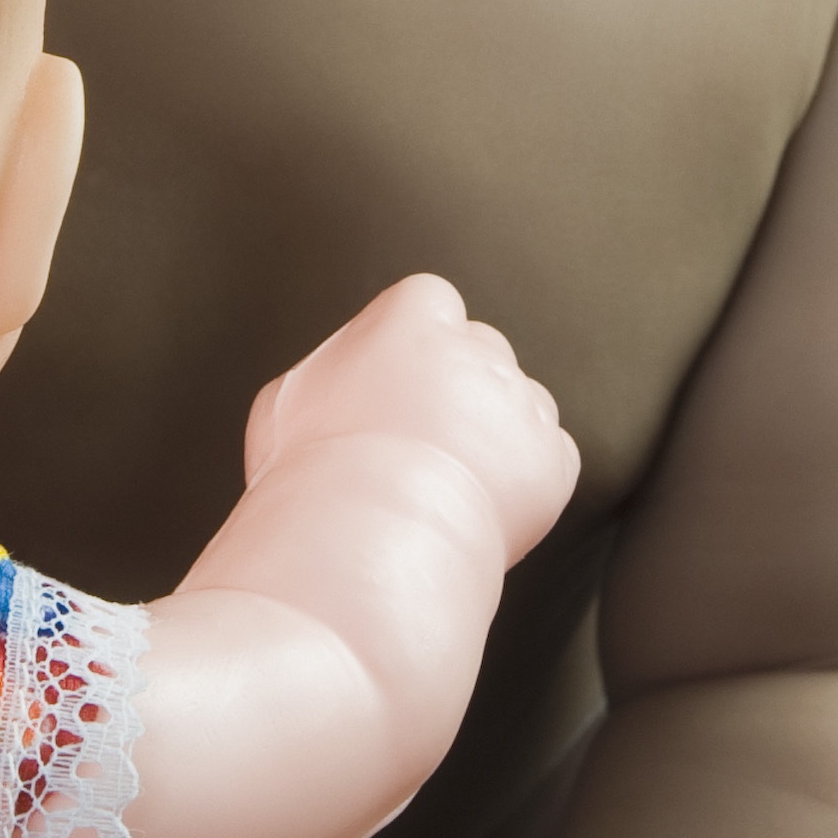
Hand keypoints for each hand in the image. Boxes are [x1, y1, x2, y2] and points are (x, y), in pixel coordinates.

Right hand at [246, 275, 579, 565]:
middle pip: (479, 350)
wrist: (372, 534)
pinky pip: (549, 457)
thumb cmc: (317, 469)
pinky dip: (526, 478)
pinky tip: (481, 502)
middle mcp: (477, 348)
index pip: (427, 303)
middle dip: (458, 387)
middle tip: (418, 438)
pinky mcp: (552, 458)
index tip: (395, 379)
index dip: (412, 344)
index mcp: (413, 317)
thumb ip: (326, 374)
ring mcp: (521, 402)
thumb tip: (331, 387)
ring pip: (518, 404)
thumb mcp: (285, 400)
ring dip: (494, 433)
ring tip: (446, 481)